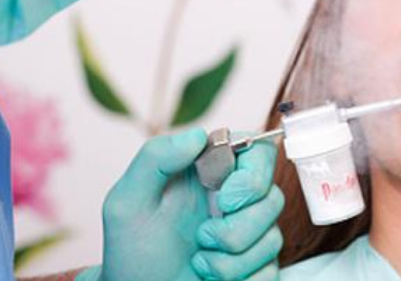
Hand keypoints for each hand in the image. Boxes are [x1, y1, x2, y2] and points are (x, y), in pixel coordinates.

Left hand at [76, 129, 283, 280]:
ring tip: (199, 261)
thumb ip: (156, 158)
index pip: (259, 152)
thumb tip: (197, 135)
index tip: (225, 199)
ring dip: (231, 259)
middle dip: (240, 227)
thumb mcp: (127, 202)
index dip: (253, 175)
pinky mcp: (256, 265)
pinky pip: (270, 270)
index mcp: (212, 172)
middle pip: (273, 197)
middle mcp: (236, 199)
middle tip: (204, 236)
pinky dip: (240, 279)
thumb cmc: (133, 249)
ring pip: (273, 237)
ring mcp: (249, 233)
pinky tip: (212, 277)